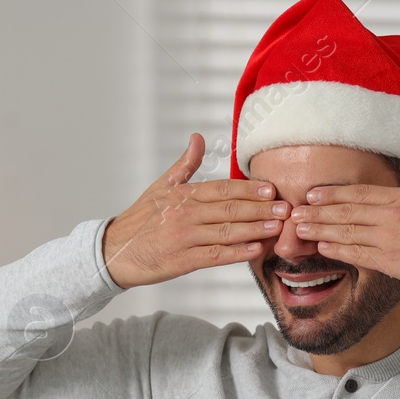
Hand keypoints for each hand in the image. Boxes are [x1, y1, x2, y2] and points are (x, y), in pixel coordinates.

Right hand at [102, 133, 288, 288]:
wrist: (114, 251)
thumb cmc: (140, 219)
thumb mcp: (161, 186)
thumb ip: (185, 164)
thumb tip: (198, 137)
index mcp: (183, 194)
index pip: (222, 189)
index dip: (248, 189)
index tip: (271, 188)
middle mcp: (186, 214)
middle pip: (230, 209)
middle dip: (261, 209)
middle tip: (285, 208)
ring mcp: (185, 238)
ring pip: (227, 232)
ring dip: (256, 229)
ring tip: (278, 227)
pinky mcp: (183, 261)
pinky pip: (215, 256)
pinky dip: (237, 253)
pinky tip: (256, 250)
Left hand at [289, 140, 399, 289]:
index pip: (362, 193)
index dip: (335, 194)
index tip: (314, 193)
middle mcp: (393, 216)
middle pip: (347, 212)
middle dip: (318, 211)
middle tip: (295, 211)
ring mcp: (389, 239)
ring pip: (346, 233)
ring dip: (320, 230)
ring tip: (299, 229)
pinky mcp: (391, 262)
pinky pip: (357, 255)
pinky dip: (336, 251)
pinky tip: (321, 249)